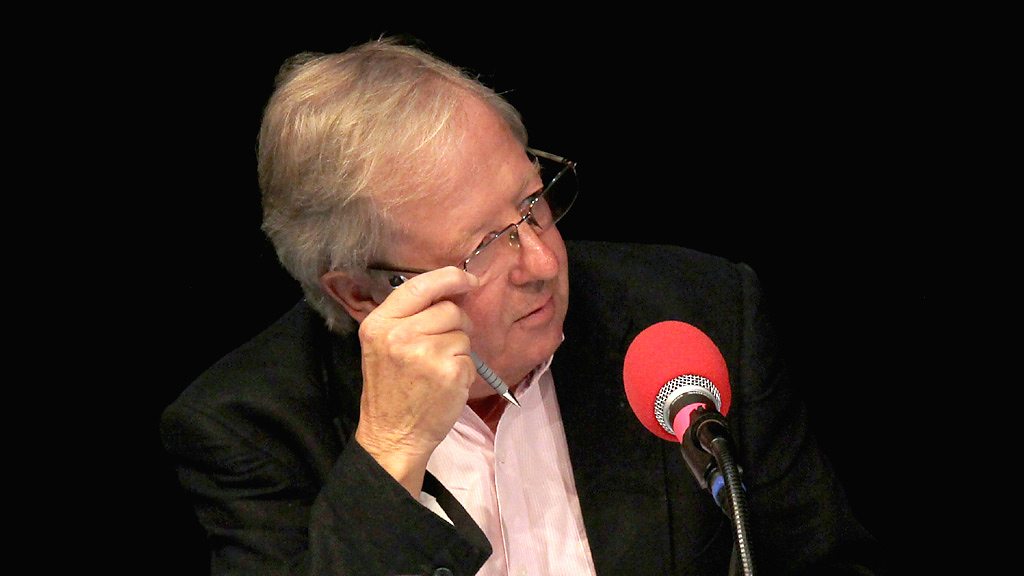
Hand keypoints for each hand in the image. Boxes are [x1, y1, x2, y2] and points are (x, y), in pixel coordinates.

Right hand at [353, 266, 478, 495]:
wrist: (392, 435)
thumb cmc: (390, 389)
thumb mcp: (382, 345)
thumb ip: (408, 317)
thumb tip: (450, 291)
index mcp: (380, 323)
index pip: (420, 286)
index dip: (450, 278)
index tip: (468, 279)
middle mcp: (400, 334)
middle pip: (449, 309)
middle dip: (456, 323)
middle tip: (442, 346)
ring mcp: (425, 353)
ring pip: (462, 333)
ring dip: (458, 349)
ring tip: (436, 370)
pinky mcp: (449, 372)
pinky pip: (470, 357)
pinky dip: (463, 369)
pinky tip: (445, 384)